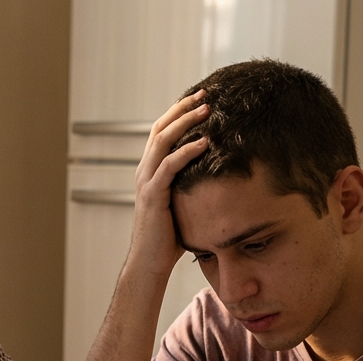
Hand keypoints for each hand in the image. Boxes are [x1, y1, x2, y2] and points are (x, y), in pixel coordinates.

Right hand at [127, 90, 209, 276]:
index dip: (179, 113)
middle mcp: (144, 171)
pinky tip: (205, 142)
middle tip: (205, 94)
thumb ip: (191, 186)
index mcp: (149, 171)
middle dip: (183, 108)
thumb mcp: (182, 204)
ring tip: (207, 109)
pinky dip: (187, 151)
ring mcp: (146, 182)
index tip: (200, 99)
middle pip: (161, 128)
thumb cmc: (168, 239)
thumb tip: (218, 176)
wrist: (149, 263)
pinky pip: (169, 166)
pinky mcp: (153, 195)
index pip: (161, 132)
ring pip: (163, 140)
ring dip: (186, 122)